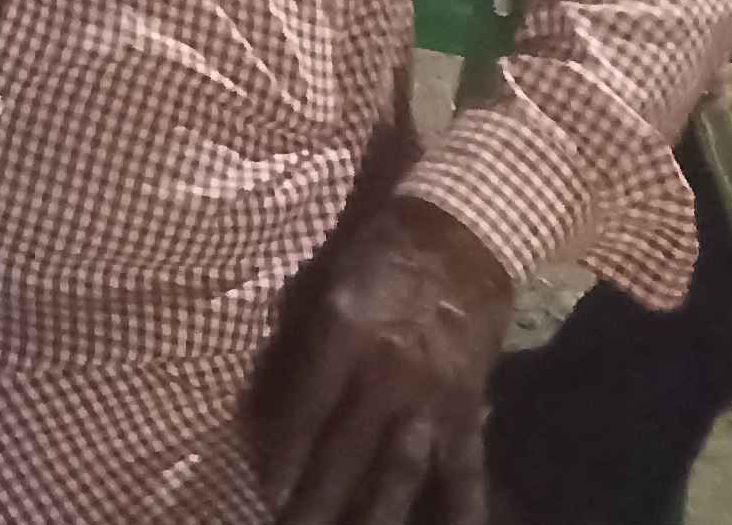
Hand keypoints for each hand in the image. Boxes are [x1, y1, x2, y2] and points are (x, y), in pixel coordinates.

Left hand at [247, 195, 513, 524]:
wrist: (460, 234)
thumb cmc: (376, 253)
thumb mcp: (321, 284)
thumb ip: (294, 345)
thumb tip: (263, 406)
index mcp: (343, 332)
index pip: (303, 412)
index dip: (282, 459)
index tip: (265, 495)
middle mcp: (386, 372)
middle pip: (343, 454)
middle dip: (315, 503)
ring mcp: (432, 395)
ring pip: (398, 473)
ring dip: (372, 516)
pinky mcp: (468, 407)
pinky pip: (465, 468)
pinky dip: (461, 508)